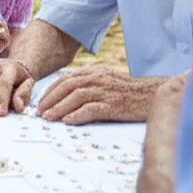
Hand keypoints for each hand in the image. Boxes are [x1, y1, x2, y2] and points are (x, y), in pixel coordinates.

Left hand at [37, 65, 155, 124]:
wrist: (153, 94)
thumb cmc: (129, 90)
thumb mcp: (107, 78)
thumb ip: (90, 81)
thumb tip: (69, 92)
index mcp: (94, 71)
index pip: (66, 79)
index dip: (50, 91)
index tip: (41, 102)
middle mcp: (97, 78)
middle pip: (67, 86)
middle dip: (50, 99)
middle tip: (40, 112)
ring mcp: (105, 91)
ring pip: (76, 97)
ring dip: (59, 107)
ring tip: (49, 118)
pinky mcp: (113, 105)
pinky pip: (91, 109)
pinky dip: (78, 114)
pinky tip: (68, 121)